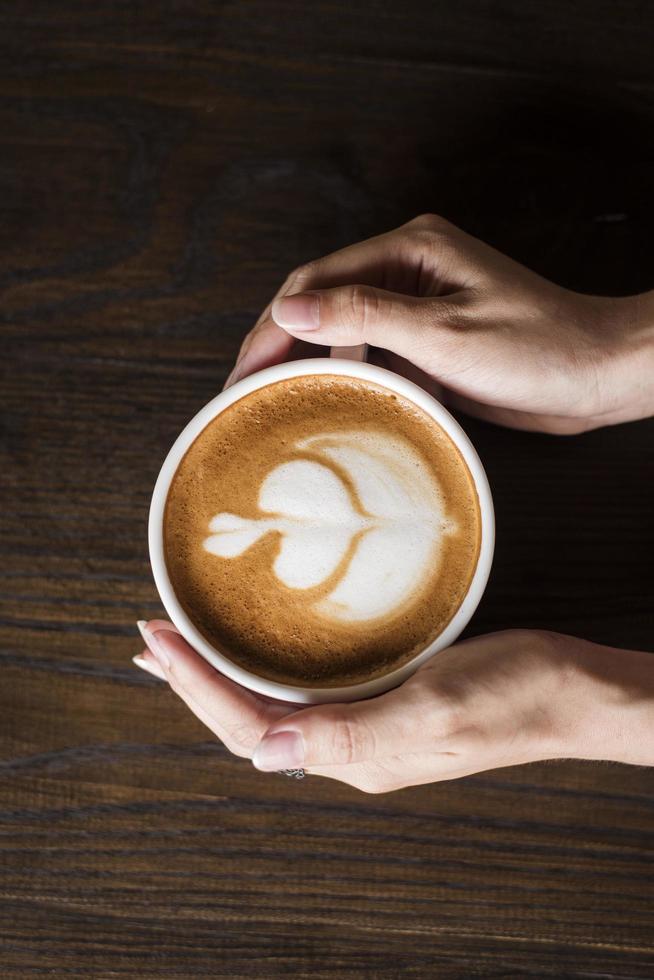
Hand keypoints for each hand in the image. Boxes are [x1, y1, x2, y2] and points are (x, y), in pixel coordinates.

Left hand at [134, 622, 653, 792]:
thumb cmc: (516, 694)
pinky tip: (258, 648)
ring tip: (181, 648)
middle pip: (250, 720)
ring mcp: (369, 724)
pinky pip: (305, 688)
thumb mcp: (436, 710)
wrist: (573, 690)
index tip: (159, 641)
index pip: (252, 728)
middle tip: (151, 638)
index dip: (197, 687)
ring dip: (222, 675)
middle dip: (193, 681)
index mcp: (356, 754)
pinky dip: (266, 666)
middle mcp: (352, 746)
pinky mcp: (386, 698)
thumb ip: (353, 735)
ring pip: (273, 704)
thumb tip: (266, 755)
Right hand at [226, 214, 653, 432]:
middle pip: (323, 301)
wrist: (595, 375)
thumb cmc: (537, 348)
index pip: (318, 281)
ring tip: (274, 400)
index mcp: (411, 249)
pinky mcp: (429, 338)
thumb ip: (365, 316)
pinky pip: (373, 353)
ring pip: (343, 329)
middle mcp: (409, 268)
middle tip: (245, 389)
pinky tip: (328, 399)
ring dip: (309, 361)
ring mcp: (419, 304)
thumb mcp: (444, 334)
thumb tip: (290, 308)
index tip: (244, 370)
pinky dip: (347, 375)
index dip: (273, 325)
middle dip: (280, 343)